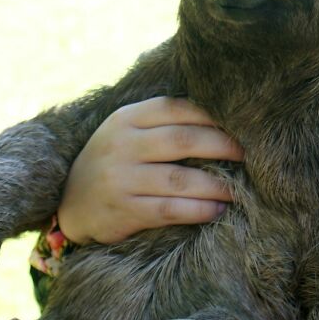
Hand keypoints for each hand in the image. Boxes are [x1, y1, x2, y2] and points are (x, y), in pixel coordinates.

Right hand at [57, 97, 244, 243]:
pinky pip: (170, 209)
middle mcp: (122, 145)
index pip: (176, 109)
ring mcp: (121, 179)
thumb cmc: (115, 162)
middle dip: (222, 146)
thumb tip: (222, 117)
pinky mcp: (124, 211)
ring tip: (239, 189)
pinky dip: (198, 210)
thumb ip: (163, 122)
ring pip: (180, 179)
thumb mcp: (129, 133)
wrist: (69, 204)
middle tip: (248, 155)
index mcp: (127, 118)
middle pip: (183, 140)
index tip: (241, 125)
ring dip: (216, 185)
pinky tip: (217, 210)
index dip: (212, 117)